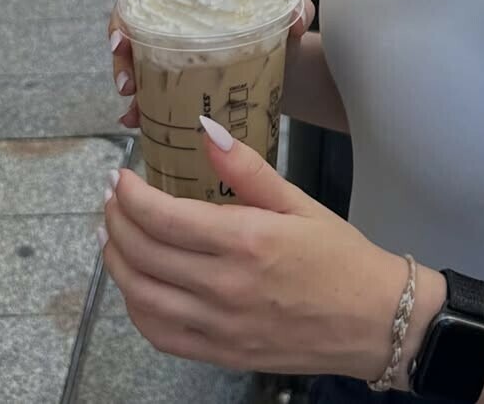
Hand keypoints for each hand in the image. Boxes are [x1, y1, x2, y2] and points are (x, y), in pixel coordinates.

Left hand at [100, 122, 405, 376]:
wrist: (371, 319)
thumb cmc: (338, 255)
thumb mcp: (298, 202)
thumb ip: (248, 169)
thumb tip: (206, 130)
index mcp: (247, 241)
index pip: (165, 218)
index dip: (132, 197)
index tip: (121, 178)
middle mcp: (225, 287)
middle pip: (144, 255)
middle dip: (117, 223)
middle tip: (111, 201)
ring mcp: (219, 326)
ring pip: (142, 298)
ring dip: (117, 265)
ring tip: (113, 237)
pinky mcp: (220, 353)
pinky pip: (160, 335)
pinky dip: (136, 308)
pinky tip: (136, 285)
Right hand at [108, 0, 314, 129]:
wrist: (288, 75)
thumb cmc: (282, 33)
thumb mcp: (290, 16)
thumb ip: (297, 11)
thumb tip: (296, 19)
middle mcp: (182, 12)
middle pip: (137, 10)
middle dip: (121, 27)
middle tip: (122, 48)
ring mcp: (175, 45)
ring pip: (133, 49)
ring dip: (123, 67)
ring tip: (129, 91)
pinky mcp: (176, 77)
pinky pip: (146, 87)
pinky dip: (138, 103)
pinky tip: (134, 116)